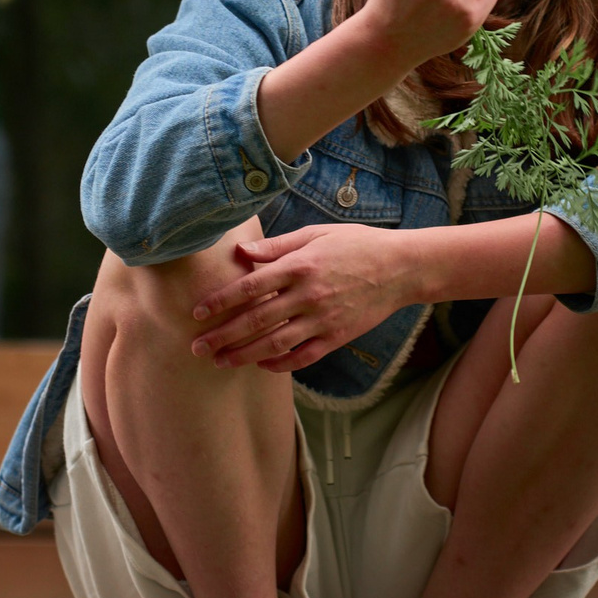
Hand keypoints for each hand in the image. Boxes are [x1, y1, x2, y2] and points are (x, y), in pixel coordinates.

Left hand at [189, 224, 413, 372]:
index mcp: (299, 265)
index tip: (198, 312)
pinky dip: (279, 364)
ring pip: (275, 344)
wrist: (400, 267)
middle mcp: (308, 294)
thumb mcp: (315, 234)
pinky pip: (303, 356)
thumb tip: (240, 252)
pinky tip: (261, 364)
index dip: (221, 301)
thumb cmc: (355, 244)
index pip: (250, 286)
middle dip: (223, 336)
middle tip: (197, 347)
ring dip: (243, 355)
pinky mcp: (337, 337)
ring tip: (220, 362)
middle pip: (256, 320)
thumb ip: (276, 246)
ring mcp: (323, 319)